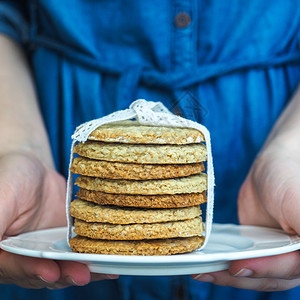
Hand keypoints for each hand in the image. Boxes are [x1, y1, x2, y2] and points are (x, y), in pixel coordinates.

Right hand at [0, 152, 117, 287]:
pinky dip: (91, 262)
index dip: (31, 270)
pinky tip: (108, 266)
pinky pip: (76, 258)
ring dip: (80, 272)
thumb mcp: (1, 197)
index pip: (13, 266)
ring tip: (99, 271)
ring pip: (61, 269)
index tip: (50, 271)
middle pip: (40, 274)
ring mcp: (44, 254)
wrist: (35, 171)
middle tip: (82, 274)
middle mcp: (19, 258)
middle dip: (62, 275)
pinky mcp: (64, 248)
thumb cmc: (11, 178)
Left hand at [192, 140, 299, 290]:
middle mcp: (295, 259)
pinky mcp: (254, 250)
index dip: (266, 269)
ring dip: (226, 274)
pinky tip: (206, 262)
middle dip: (239, 275)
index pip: (290, 268)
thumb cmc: (289, 179)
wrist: (271, 168)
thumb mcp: (299, 202)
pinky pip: (240, 261)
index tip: (239, 265)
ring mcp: (273, 256)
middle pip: (269, 277)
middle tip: (210, 269)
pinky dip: (224, 264)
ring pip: (252, 274)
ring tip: (200, 270)